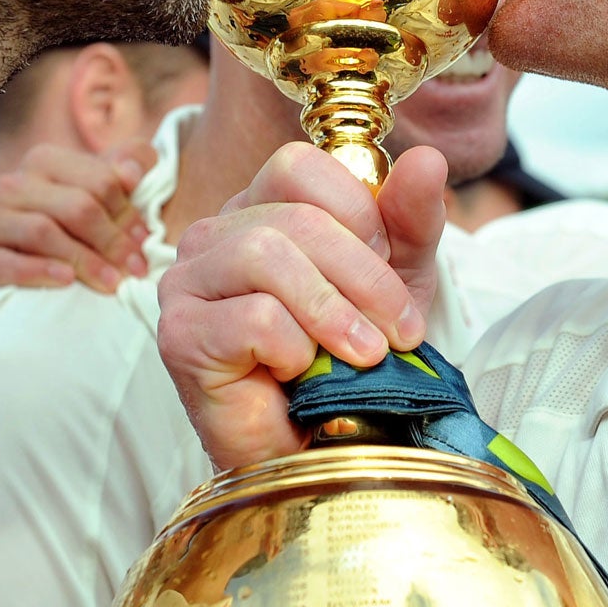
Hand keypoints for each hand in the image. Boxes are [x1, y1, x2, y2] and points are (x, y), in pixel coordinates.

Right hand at [0, 139, 156, 294]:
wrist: (21, 274)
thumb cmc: (75, 230)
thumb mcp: (104, 192)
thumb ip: (130, 165)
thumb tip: (132, 174)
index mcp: (45, 161)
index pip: (100, 181)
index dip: (128, 213)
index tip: (145, 240)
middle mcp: (13, 184)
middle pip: (76, 207)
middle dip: (113, 240)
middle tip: (136, 268)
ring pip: (44, 232)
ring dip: (85, 260)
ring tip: (112, 283)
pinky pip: (5, 263)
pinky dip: (38, 271)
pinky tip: (66, 281)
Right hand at [157, 141, 446, 469]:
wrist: (321, 447)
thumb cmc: (348, 359)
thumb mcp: (398, 279)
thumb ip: (410, 219)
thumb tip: (427, 159)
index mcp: (256, 208)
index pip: (298, 166)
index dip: (357, 213)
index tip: (389, 266)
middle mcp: (211, 236)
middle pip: (294, 217)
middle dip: (363, 276)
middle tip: (398, 330)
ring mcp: (186, 283)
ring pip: (266, 254)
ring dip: (333, 311)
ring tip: (364, 355)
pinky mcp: (180, 337)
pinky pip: (255, 318)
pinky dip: (297, 349)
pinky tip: (300, 374)